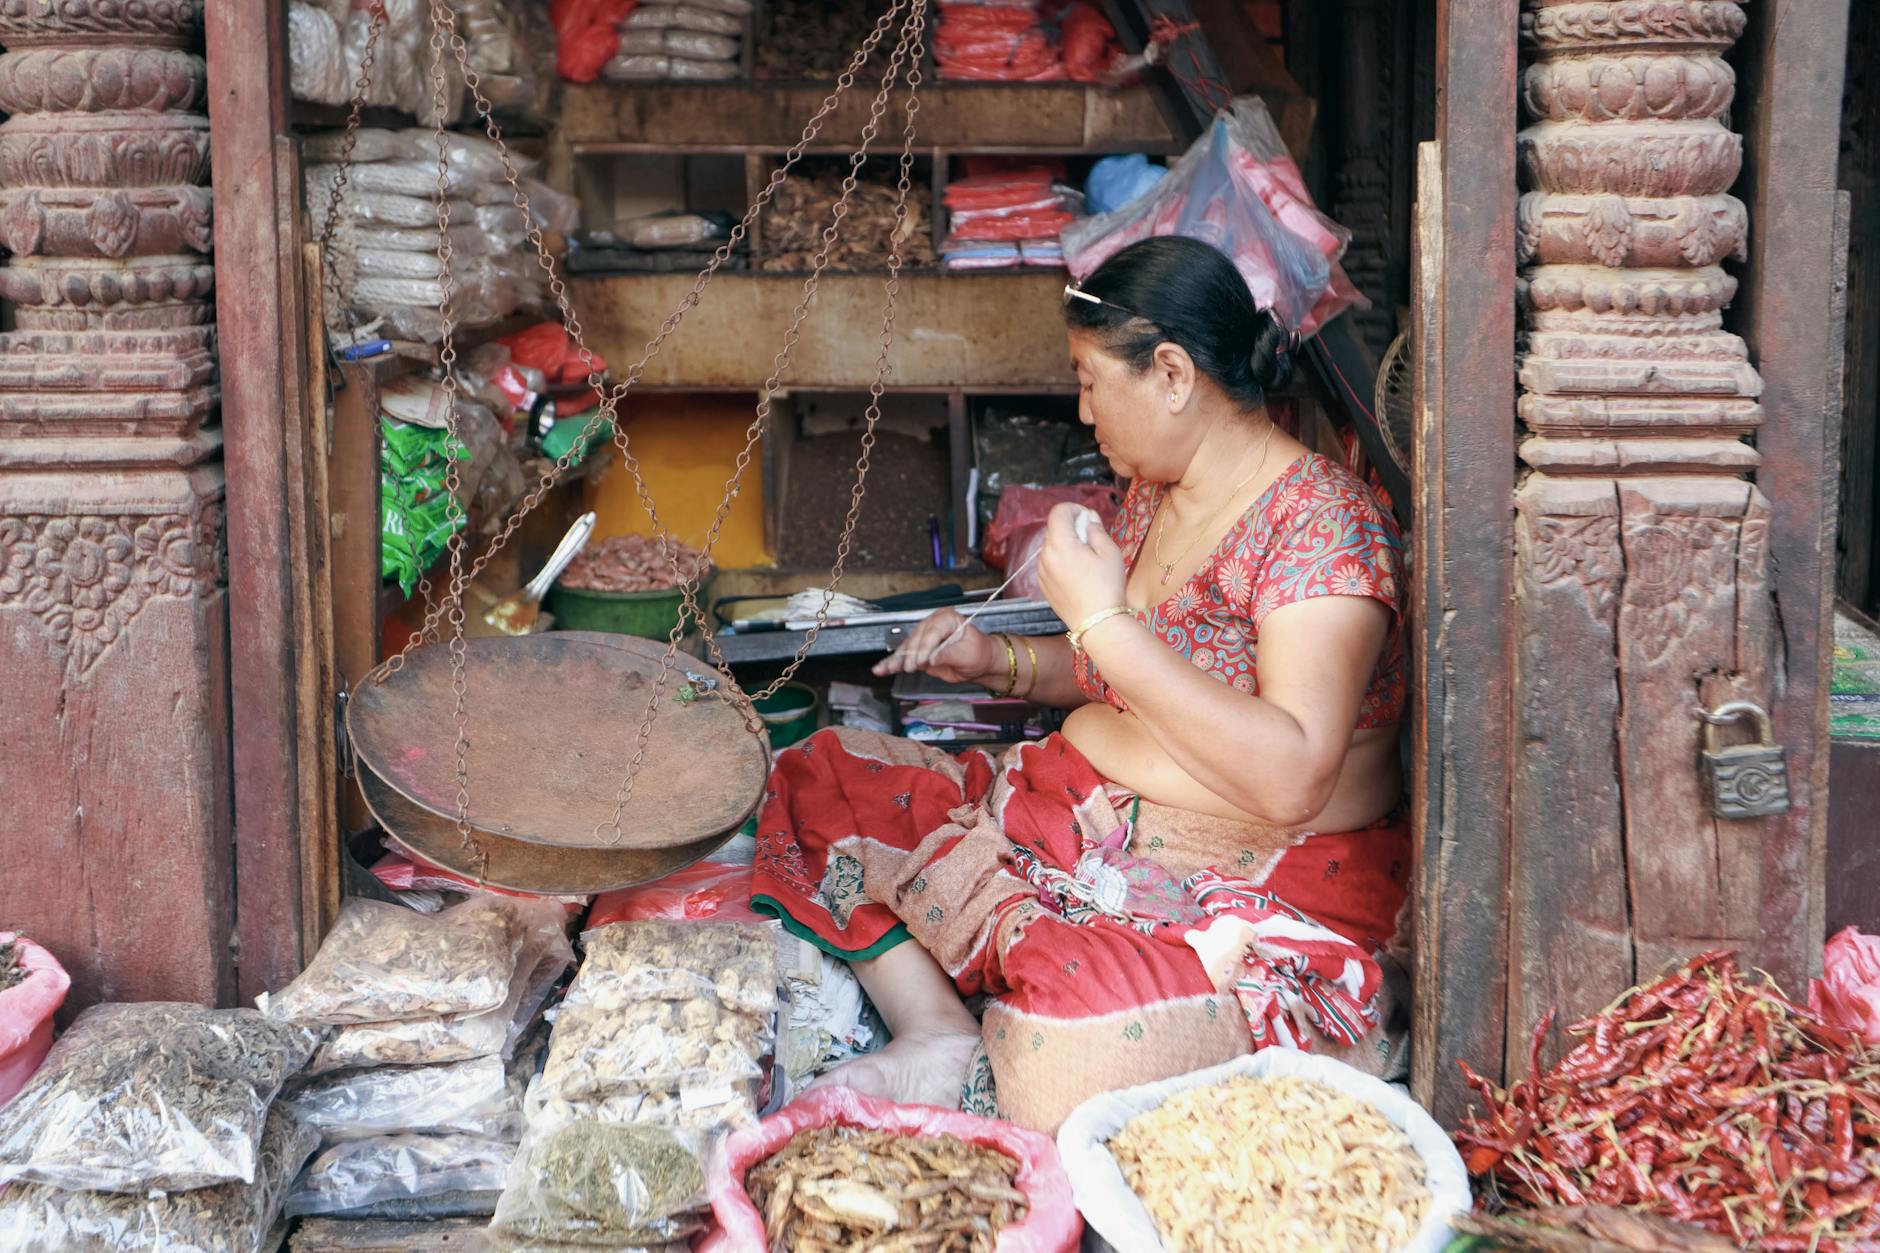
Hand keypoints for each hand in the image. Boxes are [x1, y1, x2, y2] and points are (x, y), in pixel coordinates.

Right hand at [871, 607, 996, 683]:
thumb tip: (931, 658)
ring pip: (906, 648)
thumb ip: (949, 655)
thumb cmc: (977, 653)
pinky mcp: (917, 651)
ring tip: (883, 669)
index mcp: (946, 618)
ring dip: (895, 660)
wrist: (979, 663)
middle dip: (911, 654)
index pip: (932, 631)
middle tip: (910, 668)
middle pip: (916, 638)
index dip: (926, 646)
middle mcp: (932, 624)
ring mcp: (923, 638)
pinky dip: (892, 663)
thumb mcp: (968, 654)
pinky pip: (903, 657)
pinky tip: (880, 669)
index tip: (923, 661)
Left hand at [1038, 502, 1127, 630]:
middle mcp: (1045, 555)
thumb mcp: (1109, 552)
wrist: (1097, 623)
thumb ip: (1096, 529)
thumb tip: (1088, 517)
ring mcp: (1041, 571)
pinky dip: (1061, 560)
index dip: (1074, 509)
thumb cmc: (1107, 586)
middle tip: (1092, 540)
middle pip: (1054, 528)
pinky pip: (1050, 563)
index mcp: (1060, 543)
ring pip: (1051, 546)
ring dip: (1066, 544)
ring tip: (1087, 560)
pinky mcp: (1043, 585)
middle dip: (1071, 527)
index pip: (1058, 511)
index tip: (1088, 518)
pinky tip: (1079, 574)